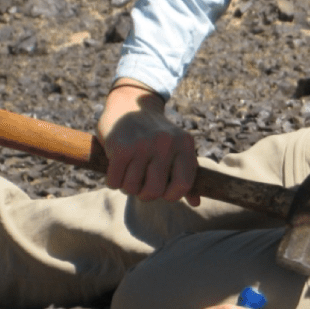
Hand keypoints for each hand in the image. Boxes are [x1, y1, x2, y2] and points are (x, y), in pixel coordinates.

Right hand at [96, 80, 198, 204]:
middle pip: (154, 191)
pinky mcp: (120, 147)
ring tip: (129, 173)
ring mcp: (143, 144)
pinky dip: (113, 181)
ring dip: (127, 186)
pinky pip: (115, 182)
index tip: (163, 192)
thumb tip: (196, 203)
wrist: (129, 105)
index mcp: (185, 144)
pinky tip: (117, 168)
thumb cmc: (156, 135)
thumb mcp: (177, 148)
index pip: (184, 184)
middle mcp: (166, 143)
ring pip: (132, 188)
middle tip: (141, 183)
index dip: (172, 195)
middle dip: (145, 194)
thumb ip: (186, 174)